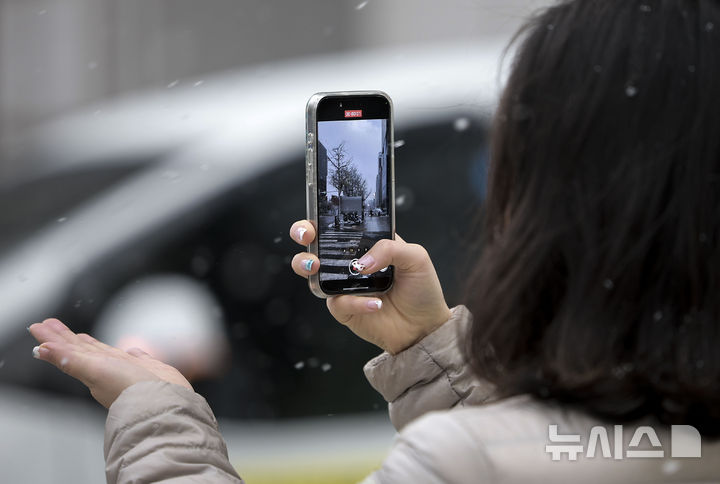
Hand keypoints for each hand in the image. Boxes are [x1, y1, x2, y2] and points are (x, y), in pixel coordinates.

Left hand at [28, 318, 191, 407]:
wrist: (163, 403)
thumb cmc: (128, 390)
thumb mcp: (94, 372)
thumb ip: (69, 359)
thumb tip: (41, 349)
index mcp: (91, 369)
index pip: (67, 349)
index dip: (53, 338)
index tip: (38, 326)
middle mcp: (107, 368)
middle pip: (80, 349)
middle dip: (65, 336)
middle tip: (48, 323)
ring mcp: (128, 369)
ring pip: (104, 352)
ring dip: (91, 344)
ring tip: (80, 335)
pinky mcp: (148, 369)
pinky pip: (135, 357)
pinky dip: (132, 352)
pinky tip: (131, 350)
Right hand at [290, 220, 450, 354]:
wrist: (424, 327)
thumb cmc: (421, 289)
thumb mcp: (416, 257)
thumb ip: (389, 248)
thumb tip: (362, 262)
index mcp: (366, 244)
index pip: (341, 225)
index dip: (323, 216)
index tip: (318, 215)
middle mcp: (350, 262)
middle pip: (315, 243)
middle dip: (302, 233)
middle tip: (307, 235)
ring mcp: (344, 285)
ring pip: (312, 272)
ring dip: (306, 264)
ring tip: (316, 265)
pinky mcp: (344, 309)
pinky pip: (337, 302)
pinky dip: (356, 302)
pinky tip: (376, 304)